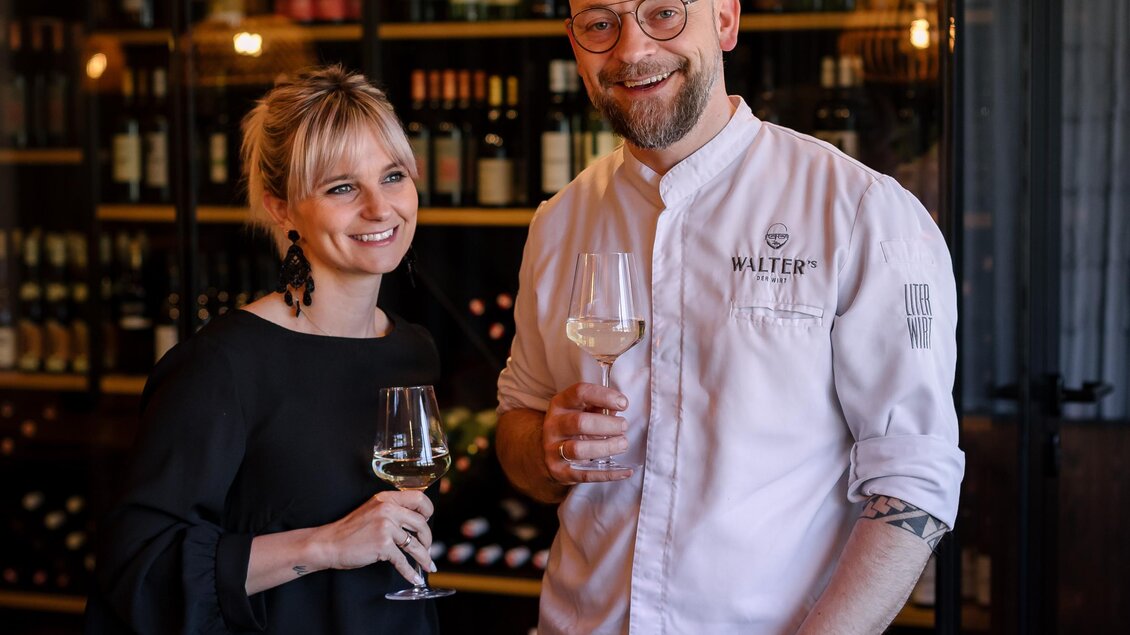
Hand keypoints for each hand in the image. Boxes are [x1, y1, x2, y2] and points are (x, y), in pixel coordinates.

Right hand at [314, 490, 435, 584]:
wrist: (329, 543)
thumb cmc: (351, 530)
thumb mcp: (372, 510)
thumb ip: (392, 510)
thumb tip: (417, 521)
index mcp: (386, 498)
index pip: (419, 498)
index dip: (428, 511)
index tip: (428, 521)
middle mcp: (388, 509)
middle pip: (421, 523)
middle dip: (428, 539)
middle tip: (428, 548)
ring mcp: (385, 527)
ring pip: (415, 544)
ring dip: (424, 557)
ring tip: (428, 565)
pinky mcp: (382, 545)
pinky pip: (403, 560)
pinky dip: (410, 572)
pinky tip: (415, 577)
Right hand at [543, 382, 633, 483]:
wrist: (548, 452)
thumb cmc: (574, 427)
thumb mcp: (582, 410)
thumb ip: (600, 407)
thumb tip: (618, 407)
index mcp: (560, 404)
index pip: (580, 393)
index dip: (604, 396)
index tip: (623, 404)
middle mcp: (553, 425)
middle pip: (580, 422)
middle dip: (607, 425)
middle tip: (623, 427)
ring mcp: (553, 449)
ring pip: (579, 449)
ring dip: (606, 447)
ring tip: (622, 444)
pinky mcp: (559, 471)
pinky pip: (585, 474)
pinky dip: (608, 474)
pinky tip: (626, 471)